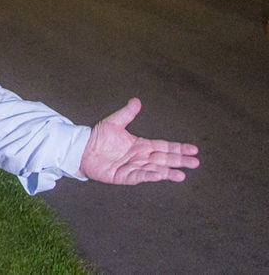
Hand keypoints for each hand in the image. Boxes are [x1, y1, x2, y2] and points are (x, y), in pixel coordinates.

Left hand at [79, 98, 199, 183]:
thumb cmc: (98, 137)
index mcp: (141, 145)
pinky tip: (159, 175)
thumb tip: (137, 100)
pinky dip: (149, 176)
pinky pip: (139, 176)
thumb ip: (127, 113)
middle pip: (164, 159)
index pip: (164, 146)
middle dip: (180, 161)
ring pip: (155, 169)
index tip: (194, 150)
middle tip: (196, 163)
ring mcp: (133, 167)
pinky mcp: (124, 176)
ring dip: (168, 172)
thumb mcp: (114, 122)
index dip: (179, 148)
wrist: (82, 149)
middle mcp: (140, 157)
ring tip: (182, 175)